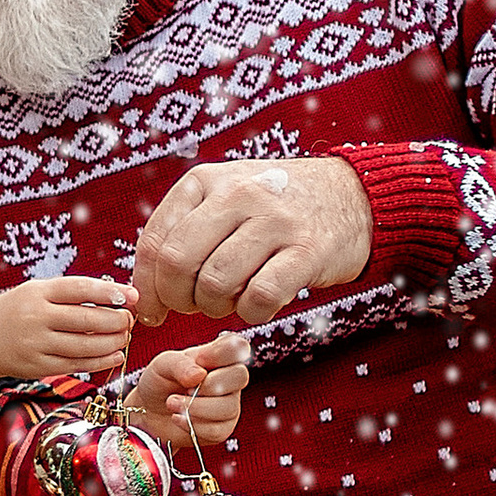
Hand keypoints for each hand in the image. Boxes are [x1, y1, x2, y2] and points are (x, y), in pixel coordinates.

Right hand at [0, 272, 132, 383]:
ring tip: (124, 337)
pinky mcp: (37, 366)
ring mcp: (36, 344)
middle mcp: (35, 317)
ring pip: (84, 346)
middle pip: (87, 319)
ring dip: (112, 343)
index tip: (133, 296)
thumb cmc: (16, 312)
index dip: (111, 292)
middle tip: (130, 320)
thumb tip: (117, 298)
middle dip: (116, 321)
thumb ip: (71, 294)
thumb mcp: (36, 292)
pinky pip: (76, 365)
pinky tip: (115, 355)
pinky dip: (100, 361)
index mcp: (37, 292)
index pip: (80, 289)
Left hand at [120, 331, 250, 451]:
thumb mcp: (163, 365)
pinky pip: (219, 430)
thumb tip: (199, 375)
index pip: (238, 346)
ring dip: (195, 408)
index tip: (199, 360)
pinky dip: (194, 426)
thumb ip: (180, 364)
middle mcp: (229, 379)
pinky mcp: (223, 428)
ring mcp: (229, 404)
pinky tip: (179, 419)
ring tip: (172, 404)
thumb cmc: (159, 382)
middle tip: (186, 388)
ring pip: (228, 407)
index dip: (222, 353)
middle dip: (209, 385)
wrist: (148, 412)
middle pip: (240, 376)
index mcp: (217, 356)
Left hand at [130, 157, 371, 324]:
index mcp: (206, 181)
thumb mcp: (224, 200)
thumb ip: (182, 234)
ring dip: (215, 308)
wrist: (353, 195)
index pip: (156, 241)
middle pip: (179, 264)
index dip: (147, 287)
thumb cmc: (273, 210)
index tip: (153, 311)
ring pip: (216, 284)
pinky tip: (259, 304)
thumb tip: (142, 295)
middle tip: (194, 306)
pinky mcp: (308, 250)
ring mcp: (275, 220)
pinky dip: (252, 314)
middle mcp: (238, 194)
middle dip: (177, 300)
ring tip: (230, 301)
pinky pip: (260, 298)